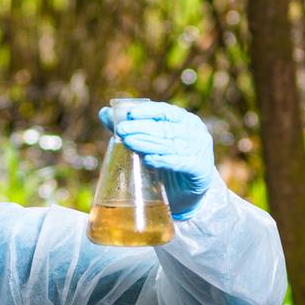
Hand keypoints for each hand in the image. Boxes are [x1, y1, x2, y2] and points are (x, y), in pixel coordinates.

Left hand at [98, 100, 218, 219]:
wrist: (188, 193)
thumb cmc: (168, 163)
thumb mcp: (150, 144)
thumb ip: (130, 128)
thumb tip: (104, 112)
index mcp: (184, 120)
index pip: (166, 111)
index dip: (148, 111)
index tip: (129, 114)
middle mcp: (194, 132)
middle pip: (166, 128)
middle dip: (142, 128)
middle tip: (122, 130)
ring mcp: (199, 150)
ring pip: (171, 145)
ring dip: (149, 144)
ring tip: (129, 143)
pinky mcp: (200, 170)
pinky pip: (181, 164)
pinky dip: (165, 161)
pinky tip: (149, 160)